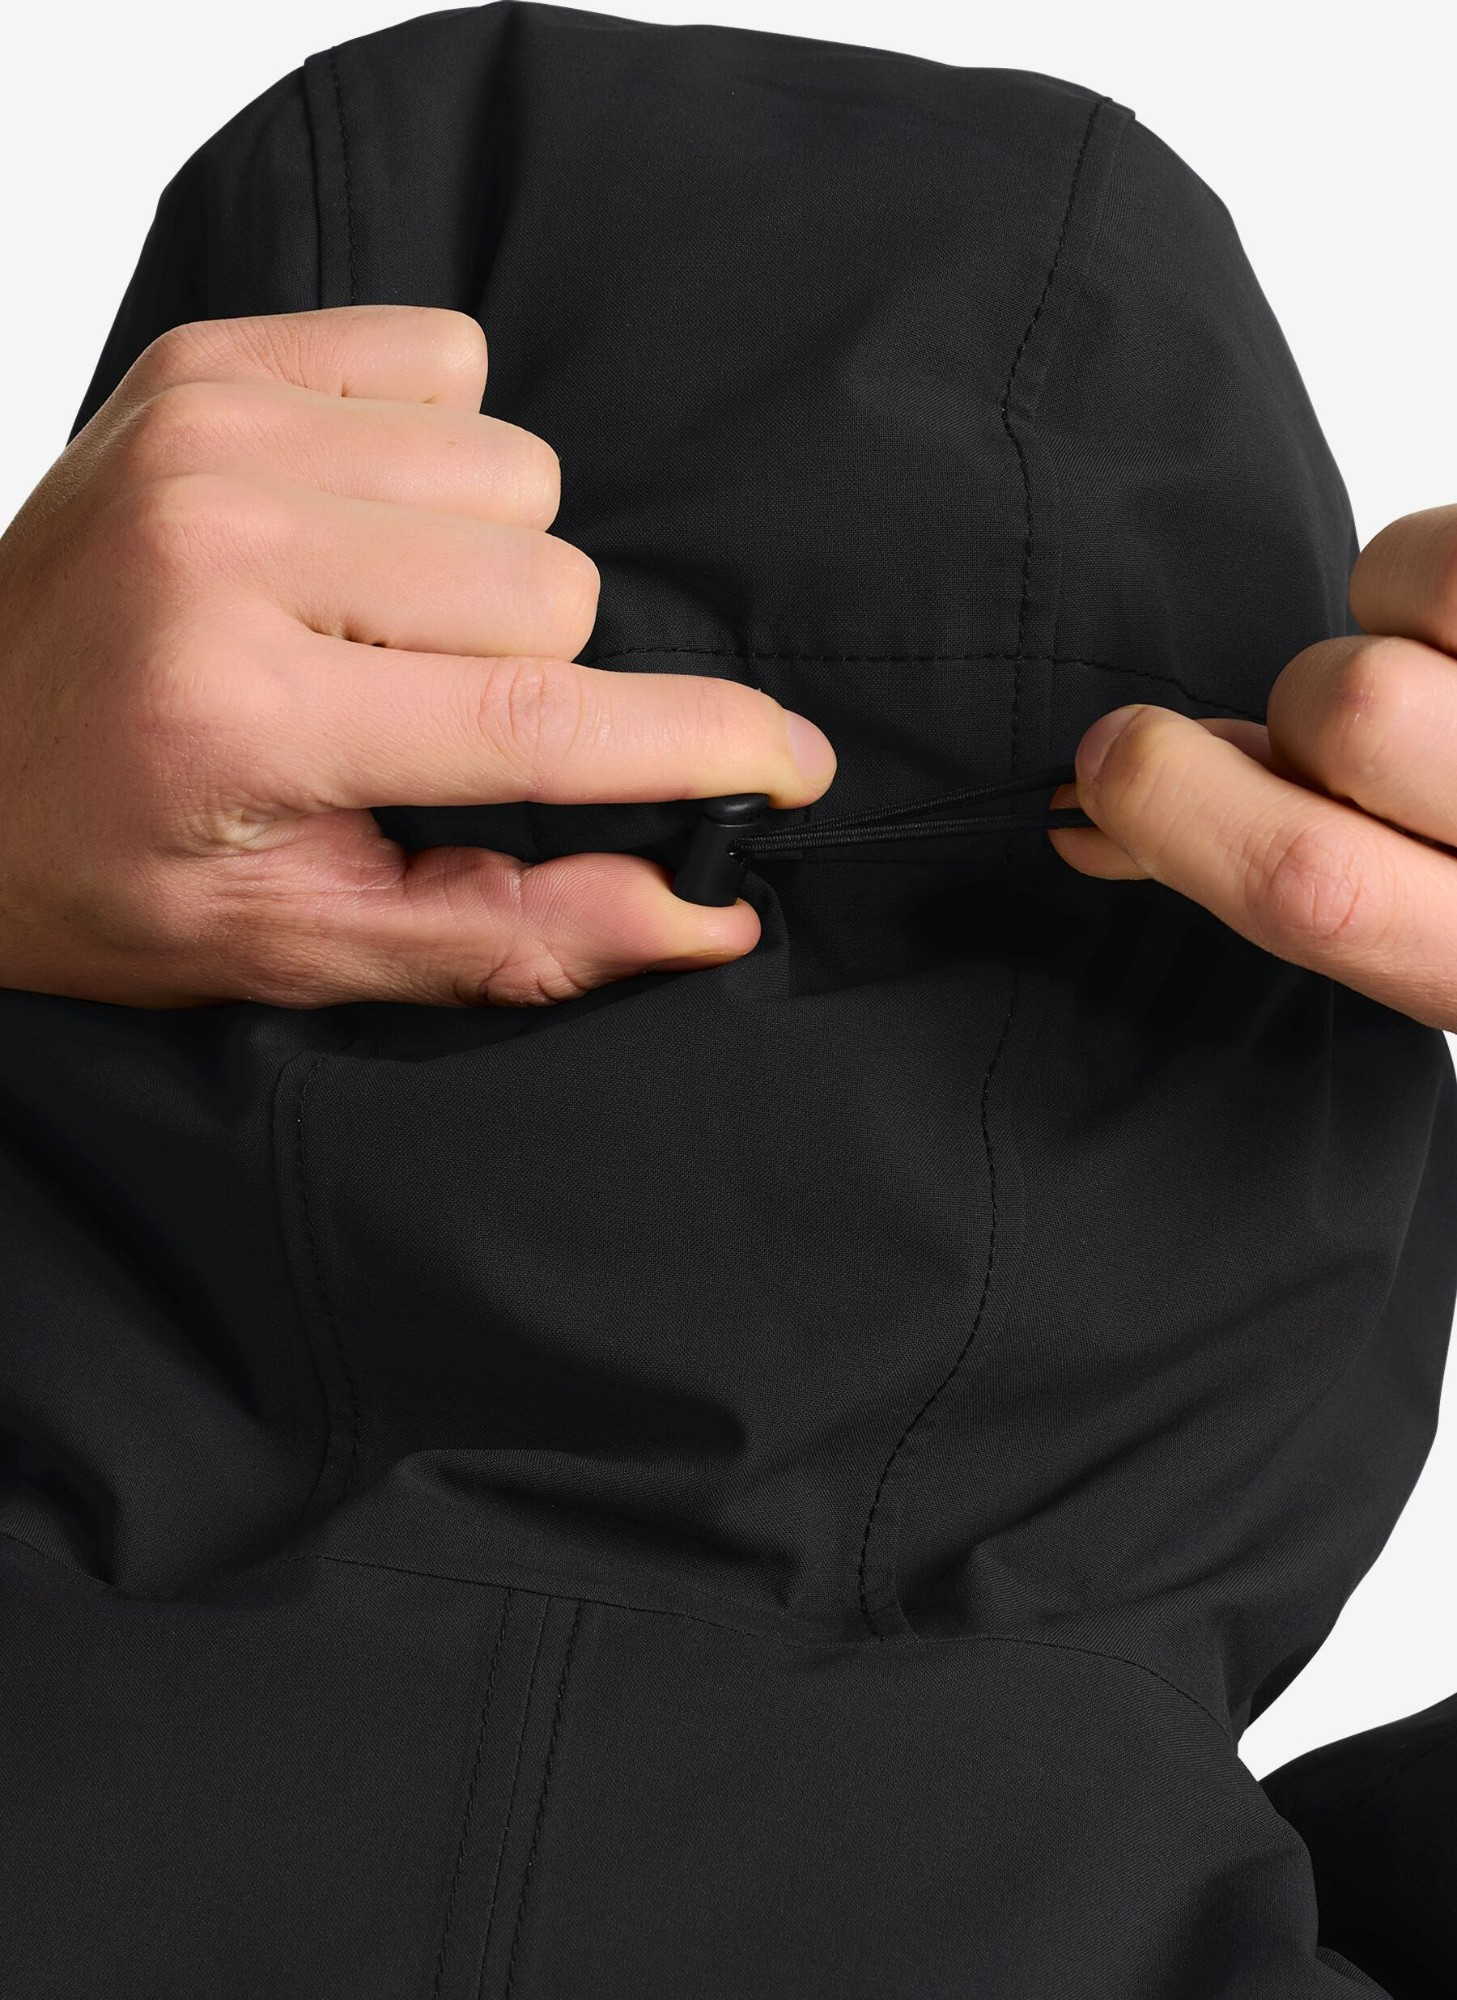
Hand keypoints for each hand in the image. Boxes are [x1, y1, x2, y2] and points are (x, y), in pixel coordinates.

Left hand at [0, 305, 835, 1008]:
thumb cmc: (103, 865)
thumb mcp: (297, 948)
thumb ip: (510, 934)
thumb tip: (702, 913)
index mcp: (242, 711)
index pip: (538, 719)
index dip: (696, 747)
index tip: (790, 765)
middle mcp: (222, 544)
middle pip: (552, 585)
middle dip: (527, 675)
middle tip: (417, 723)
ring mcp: (213, 429)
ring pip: (518, 477)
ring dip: (483, 566)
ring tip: (375, 629)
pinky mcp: (213, 359)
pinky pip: (453, 364)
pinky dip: (437, 459)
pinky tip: (354, 536)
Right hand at [1049, 504, 1456, 1030]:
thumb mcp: (1430, 936)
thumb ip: (1280, 865)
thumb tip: (1105, 801)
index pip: (1309, 886)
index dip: (1174, 808)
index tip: (1109, 763)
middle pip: (1349, 713)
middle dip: (1317, 712)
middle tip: (1375, 743)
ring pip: (1399, 611)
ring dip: (1389, 632)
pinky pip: (1437, 556)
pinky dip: (1434, 578)